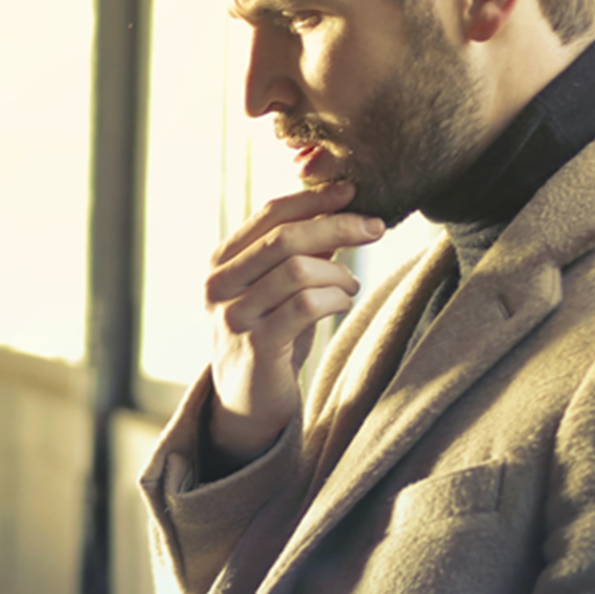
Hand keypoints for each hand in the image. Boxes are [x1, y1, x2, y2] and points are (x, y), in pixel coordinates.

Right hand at [204, 183, 385, 463]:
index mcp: (221, 262)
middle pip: (285, 237)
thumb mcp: (278, 288)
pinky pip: (306, 306)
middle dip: (337, 226)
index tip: (353, 190)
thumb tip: (343, 205)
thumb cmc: (270, 336)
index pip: (270, 213)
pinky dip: (335, 298)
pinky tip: (342, 303)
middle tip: (375, 227)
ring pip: (298, 270)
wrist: (247, 403)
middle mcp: (219, 285)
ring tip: (349, 286)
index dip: (315, 199)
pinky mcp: (257, 346)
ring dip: (338, 273)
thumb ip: (300, 250)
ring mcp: (234, 316)